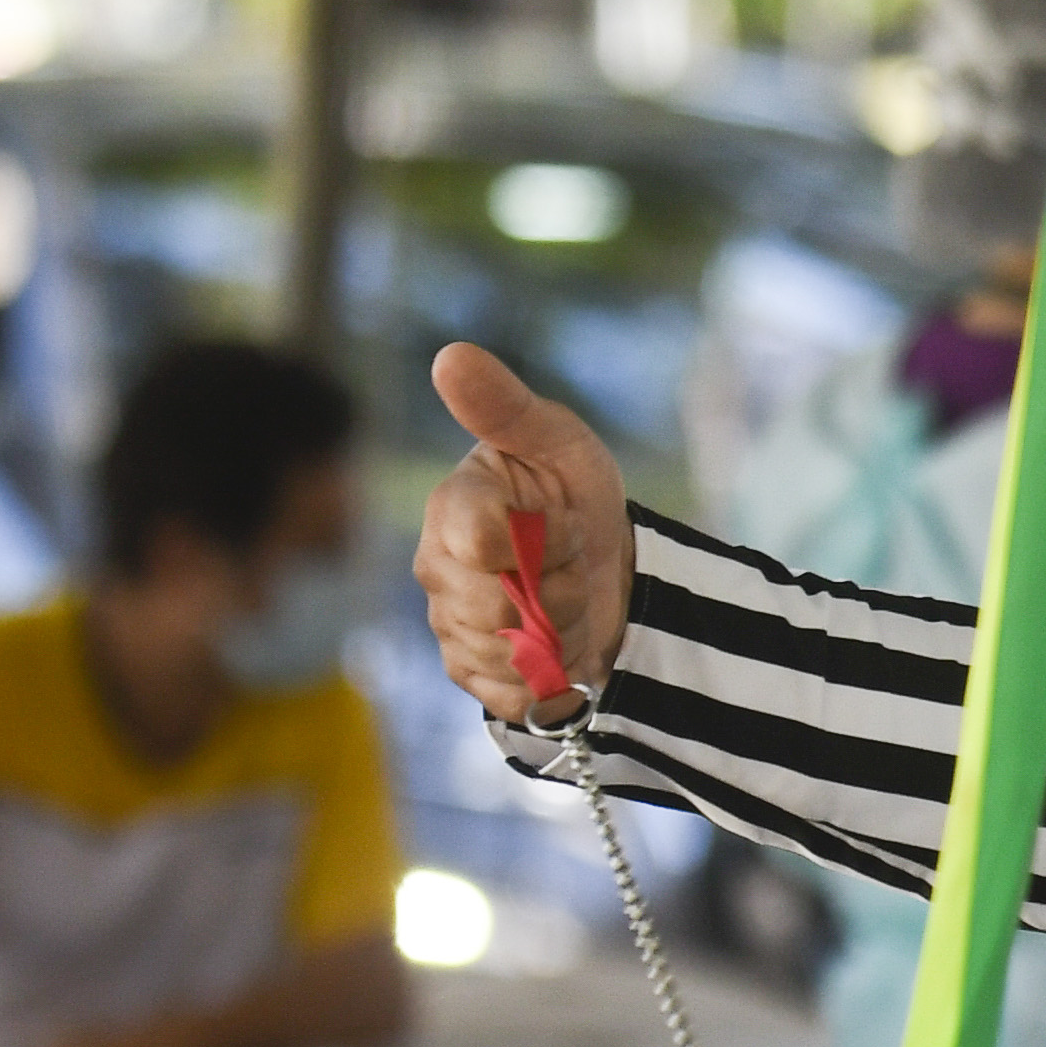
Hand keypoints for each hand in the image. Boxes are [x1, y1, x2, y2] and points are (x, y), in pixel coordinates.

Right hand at [421, 341, 634, 719]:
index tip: (568, 522)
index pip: (480, 539)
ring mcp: (449, 621)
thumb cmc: (575, 495)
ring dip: (560, 631)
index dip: (544, 539)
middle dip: (558, 590)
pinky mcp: (471, 670)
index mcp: (453, 505)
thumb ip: (504, 406)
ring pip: (506, 652)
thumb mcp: (557, 441)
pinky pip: (510, 691)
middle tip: (573, 565)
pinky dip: (550, 674)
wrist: (607, 568)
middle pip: (495, 605)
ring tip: (567, 600)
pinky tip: (557, 643)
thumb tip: (450, 355)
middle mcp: (438, 565)